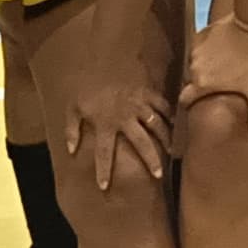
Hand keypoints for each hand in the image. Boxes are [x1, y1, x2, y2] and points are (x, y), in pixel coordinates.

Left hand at [60, 66, 172, 189]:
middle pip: (141, 143)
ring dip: (165, 140)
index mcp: (105, 124)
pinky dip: (170, 115)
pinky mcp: (147, 93)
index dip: (104, 170)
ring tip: (172, 153)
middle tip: (158, 175)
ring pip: (156, 126)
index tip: (104, 186)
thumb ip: (72, 130)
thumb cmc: (86, 89)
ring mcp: (138, 105)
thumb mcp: (73, 109)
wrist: (99, 62)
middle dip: (150, 159)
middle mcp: (125, 117)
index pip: (104, 153)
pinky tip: (176, 125)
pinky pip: (162, 106)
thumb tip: (71, 150)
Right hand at [177, 12, 247, 144]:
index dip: (190, 103)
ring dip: (207, 66)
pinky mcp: (201, 34)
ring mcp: (196, 49)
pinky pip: (201, 47)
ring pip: (197, 63)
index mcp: (203, 84)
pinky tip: (224, 49)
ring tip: (225, 64)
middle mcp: (194, 68)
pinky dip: (209, 49)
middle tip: (221, 81)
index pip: (185, 99)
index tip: (198, 103)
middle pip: (194, 81)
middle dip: (205, 83)